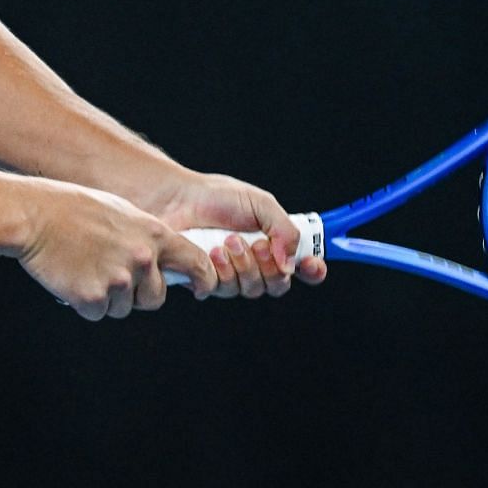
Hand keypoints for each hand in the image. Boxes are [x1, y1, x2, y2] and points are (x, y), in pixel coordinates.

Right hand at [17, 182, 217, 319]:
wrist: (35, 216)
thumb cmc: (74, 210)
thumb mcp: (122, 213)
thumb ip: (146, 238)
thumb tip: (160, 262)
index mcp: (154, 234)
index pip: (196, 263)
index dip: (204, 279)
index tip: (203, 289)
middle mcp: (142, 259)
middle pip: (155, 297)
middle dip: (138, 293)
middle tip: (111, 273)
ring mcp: (118, 280)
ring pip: (124, 307)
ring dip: (108, 297)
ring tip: (85, 266)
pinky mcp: (93, 298)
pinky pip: (98, 312)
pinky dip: (85, 303)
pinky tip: (73, 277)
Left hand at [144, 172, 328, 299]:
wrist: (175, 199)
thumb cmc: (214, 196)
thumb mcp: (259, 203)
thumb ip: (284, 230)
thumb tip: (291, 262)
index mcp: (272, 242)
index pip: (302, 266)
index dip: (313, 270)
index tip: (312, 265)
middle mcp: (254, 262)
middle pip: (278, 284)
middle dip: (269, 266)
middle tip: (255, 243)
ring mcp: (231, 274)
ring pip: (252, 289)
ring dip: (243, 266)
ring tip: (226, 241)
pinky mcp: (206, 281)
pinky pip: (223, 290)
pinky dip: (221, 272)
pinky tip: (211, 253)